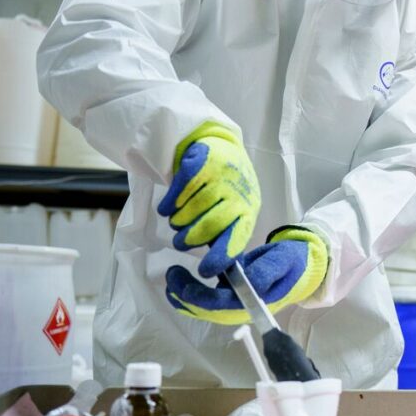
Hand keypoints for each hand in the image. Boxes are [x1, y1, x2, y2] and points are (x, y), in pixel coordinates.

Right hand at [158, 121, 260, 276]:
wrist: (219, 145)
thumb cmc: (227, 187)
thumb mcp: (235, 209)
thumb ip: (227, 233)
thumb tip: (216, 267)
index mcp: (248, 211)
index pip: (236, 239)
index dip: (220, 257)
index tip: (204, 271)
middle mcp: (237, 194)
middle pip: (208, 227)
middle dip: (188, 239)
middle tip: (180, 242)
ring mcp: (221, 177)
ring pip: (191, 211)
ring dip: (178, 221)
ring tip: (176, 220)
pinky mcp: (203, 163)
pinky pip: (180, 191)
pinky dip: (170, 204)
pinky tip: (167, 208)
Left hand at [164, 228, 328, 324]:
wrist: (304, 263)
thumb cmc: (295, 262)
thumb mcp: (284, 261)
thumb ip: (266, 271)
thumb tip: (248, 282)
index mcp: (254, 304)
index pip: (220, 306)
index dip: (198, 297)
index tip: (182, 281)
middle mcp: (242, 308)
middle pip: (207, 310)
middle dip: (185, 295)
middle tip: (172, 273)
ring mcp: (236, 303)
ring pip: (204, 307)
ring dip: (184, 295)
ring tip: (172, 276)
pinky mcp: (233, 293)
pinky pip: (208, 297)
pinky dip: (192, 290)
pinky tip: (181, 278)